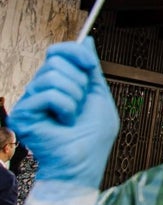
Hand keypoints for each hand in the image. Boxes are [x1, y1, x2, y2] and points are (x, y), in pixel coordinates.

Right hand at [9, 39, 118, 190]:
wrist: (83, 164)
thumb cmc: (92, 137)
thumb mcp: (99, 95)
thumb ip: (90, 68)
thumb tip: (88, 40)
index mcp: (56, 84)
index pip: (58, 51)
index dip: (76, 53)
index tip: (90, 66)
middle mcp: (39, 90)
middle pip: (56, 60)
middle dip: (79, 82)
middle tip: (80, 105)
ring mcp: (29, 102)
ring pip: (53, 76)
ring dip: (74, 97)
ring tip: (72, 116)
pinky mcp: (22, 114)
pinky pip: (49, 94)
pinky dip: (66, 108)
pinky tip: (64, 123)